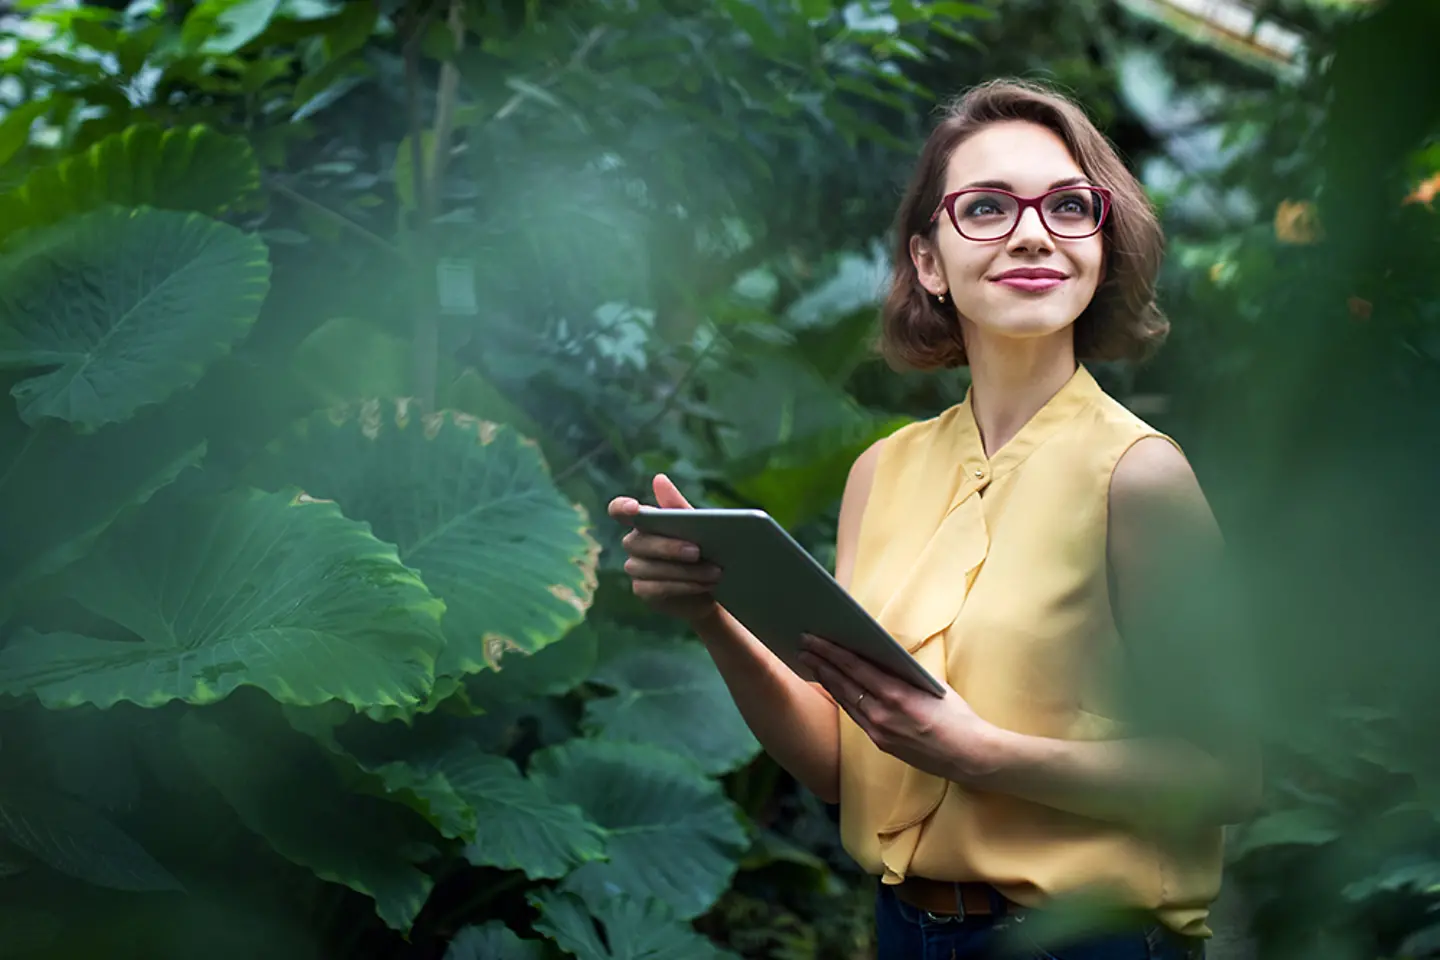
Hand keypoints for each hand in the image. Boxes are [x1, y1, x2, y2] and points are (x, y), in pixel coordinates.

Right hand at [608, 474, 720, 623]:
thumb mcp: (698, 527)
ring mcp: (635, 567)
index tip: (635, 507)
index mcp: (644, 521)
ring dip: (684, 571)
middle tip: (698, 551)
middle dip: (669, 547)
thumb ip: (678, 506)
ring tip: (714, 572)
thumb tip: (658, 479)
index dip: (621, 507)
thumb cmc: (703, 548)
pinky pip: (656, 588)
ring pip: (650, 568)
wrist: (711, 585)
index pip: (619, 510)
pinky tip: (703, 585)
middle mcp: (634, 543)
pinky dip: (683, 586)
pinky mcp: (643, 590)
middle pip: (639, 542)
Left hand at [797, 634, 1004, 783]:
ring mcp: (879, 731)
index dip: (831, 651)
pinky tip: (835, 688)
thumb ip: (903, 674)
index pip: (855, 667)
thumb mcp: (932, 686)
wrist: (969, 757)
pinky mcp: (881, 743)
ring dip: (827, 680)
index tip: (813, 639)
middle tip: (802, 646)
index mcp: (896, 695)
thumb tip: (880, 656)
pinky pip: (856, 716)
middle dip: (820, 662)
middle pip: (843, 683)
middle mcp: (882, 714)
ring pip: (846, 700)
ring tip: (811, 663)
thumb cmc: (957, 717)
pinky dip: (843, 699)